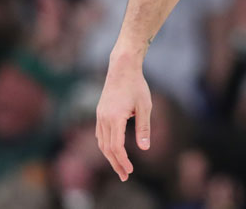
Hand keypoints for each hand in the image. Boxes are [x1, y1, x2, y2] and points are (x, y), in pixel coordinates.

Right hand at [95, 53, 152, 180]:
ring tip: (120, 167)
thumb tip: (145, 148)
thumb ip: (144, 127)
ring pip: (101, 143)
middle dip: (116, 164)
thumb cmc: (136, 85)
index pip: (116, 147)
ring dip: (110, 157)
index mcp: (114, 118)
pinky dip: (106, 146)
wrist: (122, 68)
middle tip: (125, 177)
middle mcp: (103, 118)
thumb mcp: (145, 106)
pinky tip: (112, 151)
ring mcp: (99, 115)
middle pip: (107, 149)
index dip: (123, 161)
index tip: (130, 171)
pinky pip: (100, 134)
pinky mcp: (100, 112)